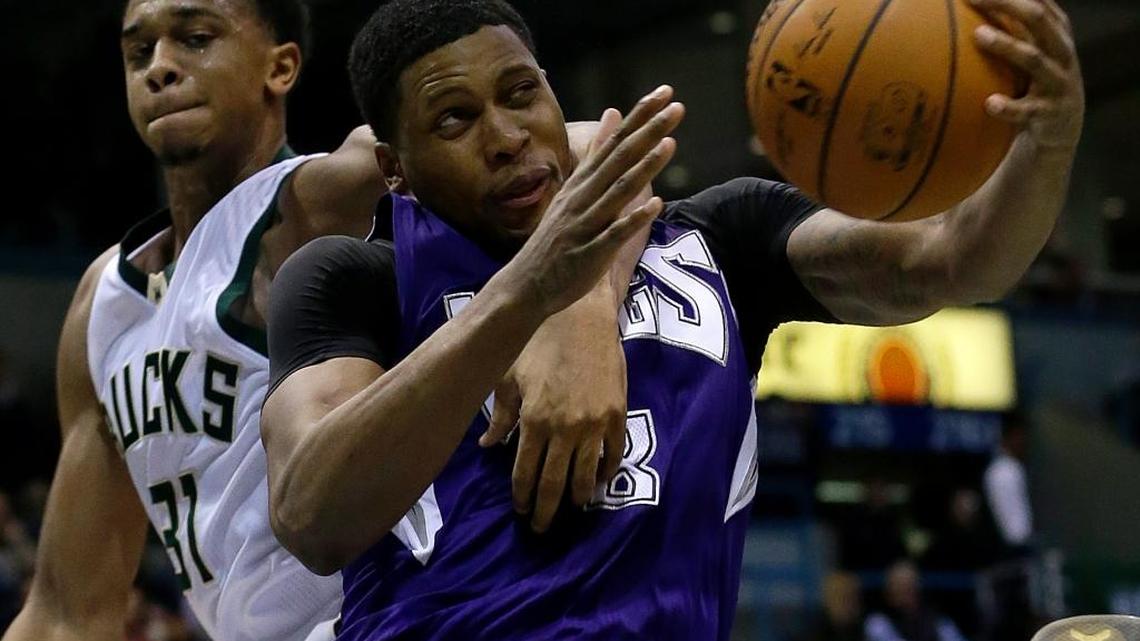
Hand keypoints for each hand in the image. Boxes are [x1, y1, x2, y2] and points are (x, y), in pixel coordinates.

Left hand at [479, 286, 627, 532]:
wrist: (582, 315)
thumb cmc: (538, 341)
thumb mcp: (509, 376)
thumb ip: (500, 416)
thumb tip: (487, 445)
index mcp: (534, 421)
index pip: (524, 473)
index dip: (521, 498)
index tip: (519, 511)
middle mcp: (564, 429)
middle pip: (554, 484)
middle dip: (546, 511)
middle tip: (541, 528)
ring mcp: (594, 425)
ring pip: (586, 476)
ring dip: (578, 498)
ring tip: (573, 510)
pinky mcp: (617, 415)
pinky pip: (613, 454)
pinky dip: (606, 472)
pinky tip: (600, 481)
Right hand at [504, 85, 683, 317]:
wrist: (526, 284)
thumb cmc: (556, 239)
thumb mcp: (574, 189)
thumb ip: (596, 153)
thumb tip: (613, 113)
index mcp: (583, 182)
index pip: (615, 141)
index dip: (640, 116)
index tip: (665, 92)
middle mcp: (584, 197)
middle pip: (620, 159)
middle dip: (648, 131)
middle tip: (676, 106)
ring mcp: (586, 224)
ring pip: (618, 191)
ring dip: (643, 167)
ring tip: (669, 144)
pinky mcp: (590, 252)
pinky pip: (614, 233)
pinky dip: (633, 218)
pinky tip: (656, 205)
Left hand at [969, 0, 1083, 152]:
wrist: (1060, 133)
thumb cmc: (1037, 85)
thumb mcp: (1033, 53)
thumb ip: (1015, 31)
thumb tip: (975, 8)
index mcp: (1057, 35)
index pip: (1039, 2)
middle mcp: (1061, 53)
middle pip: (1038, 19)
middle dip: (1008, 4)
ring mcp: (1058, 83)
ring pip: (1034, 59)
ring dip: (1006, 45)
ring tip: (978, 34)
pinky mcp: (1049, 114)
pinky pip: (1027, 110)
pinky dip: (1008, 107)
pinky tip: (989, 103)